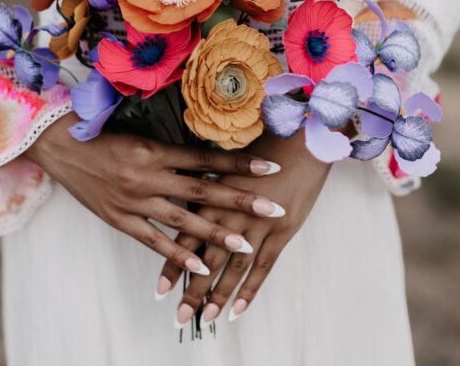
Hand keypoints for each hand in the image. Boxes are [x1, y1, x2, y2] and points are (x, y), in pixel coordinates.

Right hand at [26, 113, 285, 275]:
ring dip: (216, 234)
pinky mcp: (120, 220)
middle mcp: (147, 175)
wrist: (58, 146)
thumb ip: (170, 147)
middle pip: (203, 190)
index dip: (239, 164)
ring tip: (246, 244)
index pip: (206, 158)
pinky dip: (179, 256)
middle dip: (241, 200)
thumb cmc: (101, 134)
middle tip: (274, 208)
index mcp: (154, 149)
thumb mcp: (138, 132)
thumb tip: (209, 150)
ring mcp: (133, 200)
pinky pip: (154, 241)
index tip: (270, 167)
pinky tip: (201, 267)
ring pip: (183, 220)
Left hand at [157, 130, 330, 325]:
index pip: (186, 239)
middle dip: (192, 290)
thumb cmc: (263, 147)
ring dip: (218, 296)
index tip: (160, 291)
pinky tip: (238, 310)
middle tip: (178, 316)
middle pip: (206, 259)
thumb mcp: (226, 167)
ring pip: (232, 268)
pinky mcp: (279, 231)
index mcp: (211, 199)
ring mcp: (254, 225)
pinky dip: (249, 291)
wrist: (299, 142)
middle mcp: (228, 215)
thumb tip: (189, 203)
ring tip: (207, 319)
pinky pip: (262, 267)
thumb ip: (208, 188)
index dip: (173, 265)